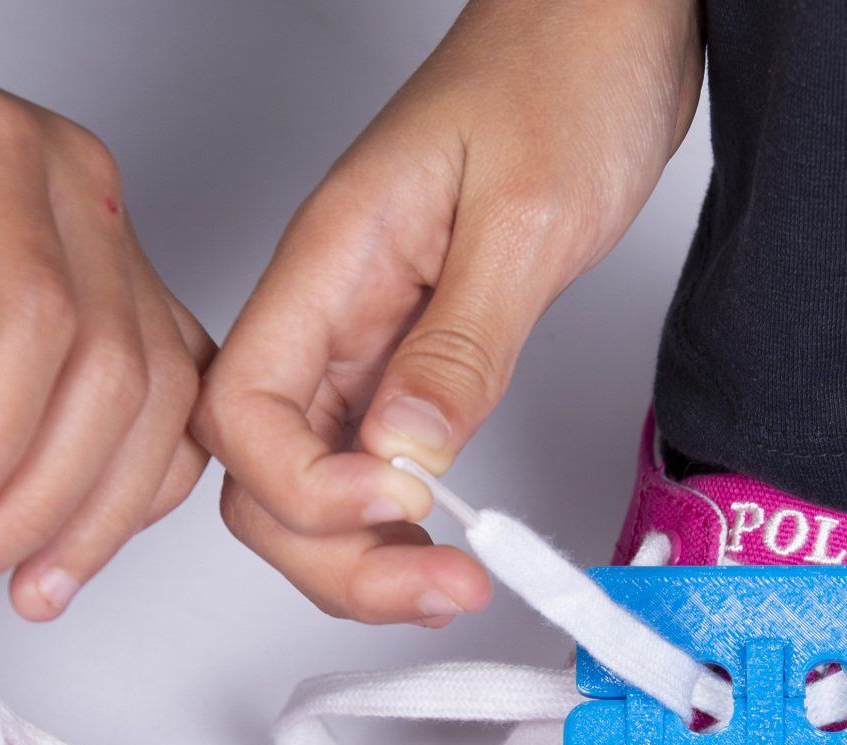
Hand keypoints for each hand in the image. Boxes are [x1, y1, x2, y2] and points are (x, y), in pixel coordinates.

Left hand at [0, 2, 209, 616]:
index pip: (40, 316)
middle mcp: (77, 186)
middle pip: (117, 370)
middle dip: (43, 498)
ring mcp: (112, 233)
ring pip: (162, 395)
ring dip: (98, 509)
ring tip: (24, 582)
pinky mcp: (119, 281)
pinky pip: (166, 393)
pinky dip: (134, 475)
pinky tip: (76, 530)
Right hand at [196, 0, 702, 623]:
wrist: (601, 20)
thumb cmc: (562, 74)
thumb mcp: (526, 216)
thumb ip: (460, 345)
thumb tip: (403, 457)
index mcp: (329, 259)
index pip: (245, 410)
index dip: (302, 487)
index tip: (402, 502)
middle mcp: (327, 305)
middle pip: (261, 472)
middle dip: (332, 553)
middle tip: (439, 586)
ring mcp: (361, 333)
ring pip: (309, 480)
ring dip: (362, 554)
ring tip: (450, 582)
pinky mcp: (407, 349)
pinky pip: (368, 457)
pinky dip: (397, 520)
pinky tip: (445, 540)